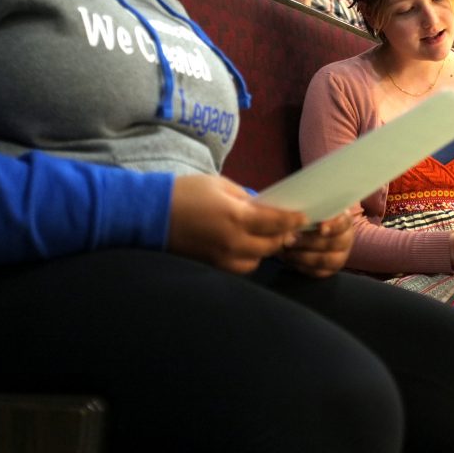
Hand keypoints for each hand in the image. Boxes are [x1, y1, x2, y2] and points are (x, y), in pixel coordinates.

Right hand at [167, 174, 305, 274]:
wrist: (150, 215)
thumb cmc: (186, 193)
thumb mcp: (221, 185)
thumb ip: (248, 199)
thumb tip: (267, 208)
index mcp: (236, 217)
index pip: (276, 223)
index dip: (293, 220)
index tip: (304, 217)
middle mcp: (233, 242)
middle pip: (272, 245)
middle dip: (282, 235)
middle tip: (288, 226)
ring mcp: (222, 258)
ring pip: (258, 260)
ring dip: (265, 249)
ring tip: (265, 235)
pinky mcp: (213, 267)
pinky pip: (241, 267)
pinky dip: (249, 258)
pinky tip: (246, 245)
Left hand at [279, 211, 354, 278]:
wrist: (308, 231)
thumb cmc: (309, 216)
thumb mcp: (311, 209)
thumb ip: (310, 209)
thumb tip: (298, 210)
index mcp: (344, 220)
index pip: (344, 223)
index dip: (334, 226)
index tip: (320, 227)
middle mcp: (346, 238)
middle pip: (335, 243)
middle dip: (310, 241)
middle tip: (289, 239)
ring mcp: (340, 256)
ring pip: (327, 260)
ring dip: (304, 256)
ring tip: (286, 250)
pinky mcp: (330, 270)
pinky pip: (318, 272)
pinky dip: (302, 266)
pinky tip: (289, 259)